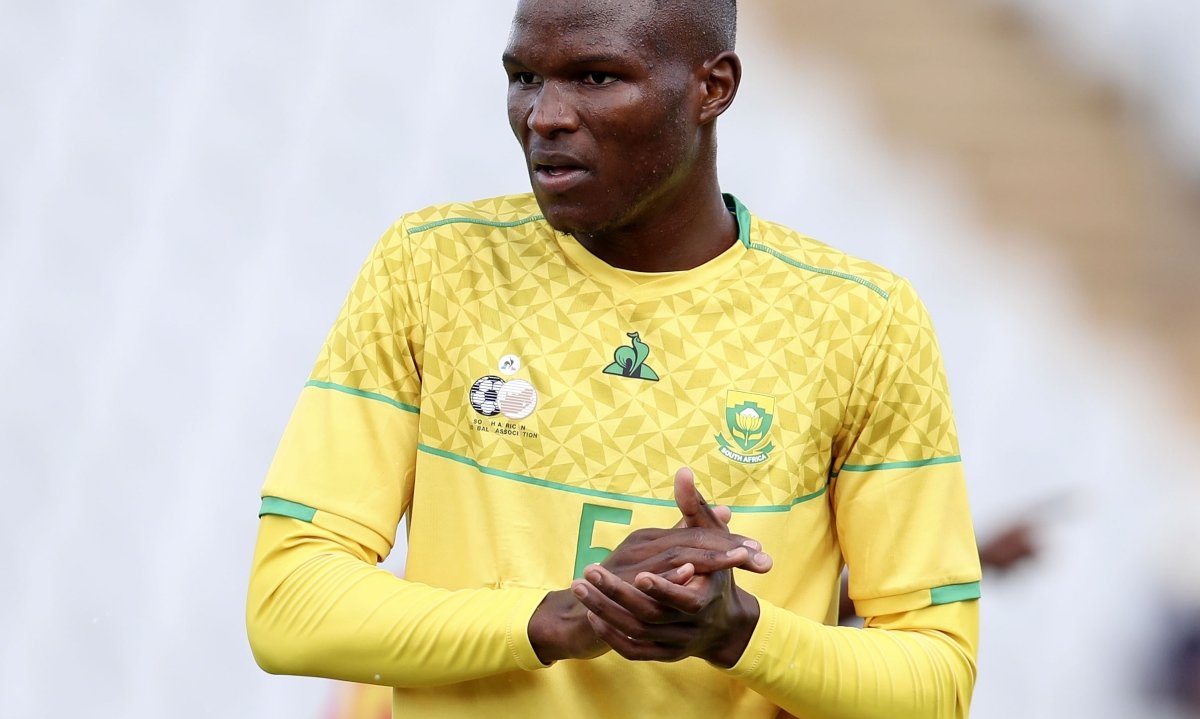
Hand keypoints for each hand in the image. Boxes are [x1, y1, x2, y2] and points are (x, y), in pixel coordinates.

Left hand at [574, 468, 765, 666]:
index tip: (637, 575)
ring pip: (636, 633)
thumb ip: (694, 507)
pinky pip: (632, 650)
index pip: (685, 599)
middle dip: (617, 595)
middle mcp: (692, 626)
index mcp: (708, 598)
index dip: (662, 587)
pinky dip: (611, 635)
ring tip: (580, 587)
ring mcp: (675, 643)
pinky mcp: (661, 654)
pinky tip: (592, 614)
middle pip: (651, 616)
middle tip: (588, 572)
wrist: (722, 625)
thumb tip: (684, 472)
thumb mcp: (711, 539)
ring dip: (605, 612)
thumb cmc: (715, 573)